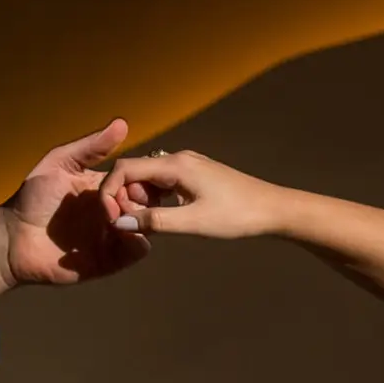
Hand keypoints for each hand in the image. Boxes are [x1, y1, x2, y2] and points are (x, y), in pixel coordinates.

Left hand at [0, 118, 151, 285]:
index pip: (139, 179)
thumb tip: (122, 123)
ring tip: (112, 217)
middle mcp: (114, 211)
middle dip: (143, 199)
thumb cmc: (32, 198)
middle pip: (148, 203)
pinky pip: (135, 251)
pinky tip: (119, 232)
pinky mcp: (110, 260)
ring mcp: (113, 236)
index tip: (132, 177)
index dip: (142, 177)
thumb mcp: (60, 163)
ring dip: (138, 219)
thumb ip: (90, 147)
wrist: (13, 238)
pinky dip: (136, 242)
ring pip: (146, 226)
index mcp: (106, 187)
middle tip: (121, 199)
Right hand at [98, 149, 285, 239]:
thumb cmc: (237, 215)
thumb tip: (120, 223)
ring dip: (141, 199)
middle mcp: (179, 159)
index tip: (111, 217)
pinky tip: (165, 216)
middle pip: (135, 171)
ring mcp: (188, 165)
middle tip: (135, 224)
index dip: (110, 191)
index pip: (125, 168)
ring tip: (151, 222)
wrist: (273, 209)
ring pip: (149, 178)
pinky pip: (164, 182)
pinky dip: (156, 198)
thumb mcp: (193, 222)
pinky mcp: (196, 175)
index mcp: (176, 165)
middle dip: (126, 197)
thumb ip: (154, 222)